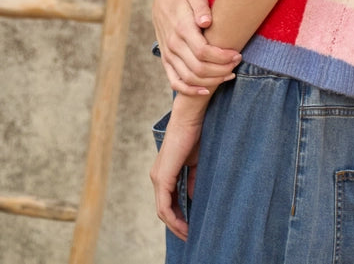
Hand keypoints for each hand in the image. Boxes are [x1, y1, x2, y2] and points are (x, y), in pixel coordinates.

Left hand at [150, 94, 205, 239]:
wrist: (191, 118)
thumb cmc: (195, 135)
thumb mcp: (196, 163)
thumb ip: (193, 181)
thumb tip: (193, 199)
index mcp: (165, 173)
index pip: (169, 201)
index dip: (179, 216)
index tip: (192, 226)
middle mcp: (157, 177)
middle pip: (164, 210)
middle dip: (177, 225)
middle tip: (191, 236)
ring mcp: (158, 178)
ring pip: (163, 211)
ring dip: (176, 225)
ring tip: (190, 234)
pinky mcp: (162, 177)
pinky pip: (164, 206)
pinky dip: (174, 218)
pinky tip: (185, 225)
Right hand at [152, 0, 240, 95]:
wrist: (163, 1)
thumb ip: (201, 8)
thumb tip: (207, 22)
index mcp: (182, 29)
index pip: (203, 51)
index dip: (222, 57)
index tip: (237, 54)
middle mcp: (173, 44)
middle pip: (198, 68)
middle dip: (221, 69)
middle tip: (236, 63)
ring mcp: (168, 54)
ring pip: (189, 77)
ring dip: (211, 80)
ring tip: (229, 74)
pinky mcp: (166, 61)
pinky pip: (175, 82)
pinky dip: (189, 90)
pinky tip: (205, 90)